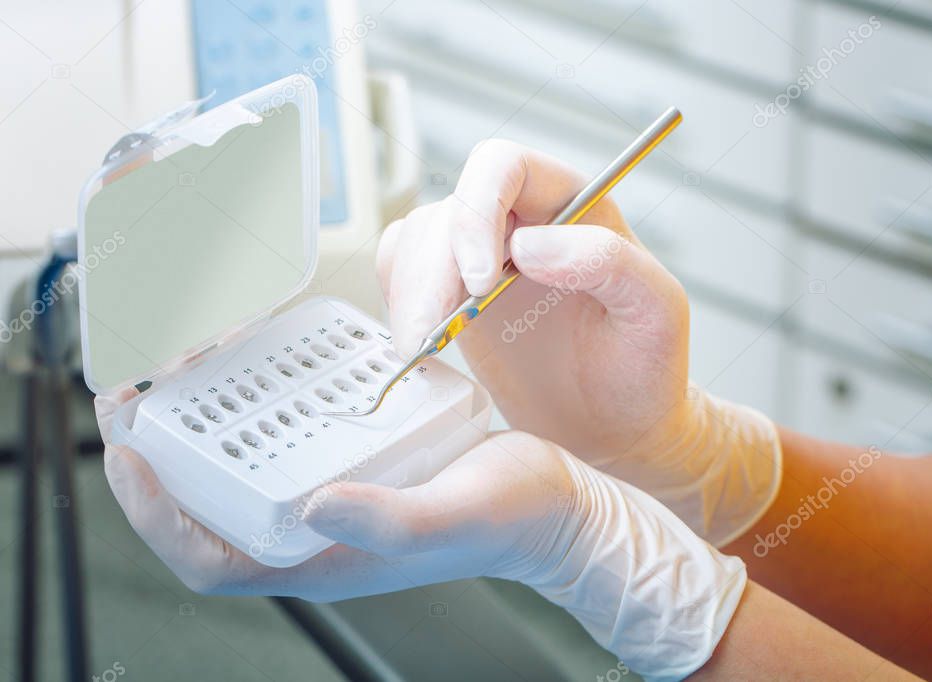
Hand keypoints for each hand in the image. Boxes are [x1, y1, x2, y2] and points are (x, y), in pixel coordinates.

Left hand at [97, 389, 745, 679]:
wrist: (558, 505)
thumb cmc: (512, 521)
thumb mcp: (451, 517)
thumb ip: (384, 521)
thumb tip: (314, 505)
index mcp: (326, 554)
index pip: (208, 555)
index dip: (154, 511)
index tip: (128, 448)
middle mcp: (318, 525)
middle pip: (209, 501)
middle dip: (161, 449)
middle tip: (138, 386)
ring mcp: (335, 488)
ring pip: (243, 460)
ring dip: (205, 415)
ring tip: (188, 360)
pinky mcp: (359, 456)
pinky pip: (291, 427)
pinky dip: (265, 391)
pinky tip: (268, 354)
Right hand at [378, 140, 781, 544]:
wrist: (619, 428)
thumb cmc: (646, 369)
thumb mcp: (655, 311)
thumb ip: (608, 262)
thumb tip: (527, 244)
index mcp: (573, 205)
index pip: (504, 167)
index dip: (478, 213)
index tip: (480, 282)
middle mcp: (523, 221)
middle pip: (450, 210)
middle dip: (431, 270)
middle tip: (432, 333)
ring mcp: (485, 259)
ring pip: (418, 239)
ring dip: (410, 291)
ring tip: (423, 346)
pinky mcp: (456, 297)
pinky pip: (405, 271)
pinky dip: (400, 301)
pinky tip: (421, 340)